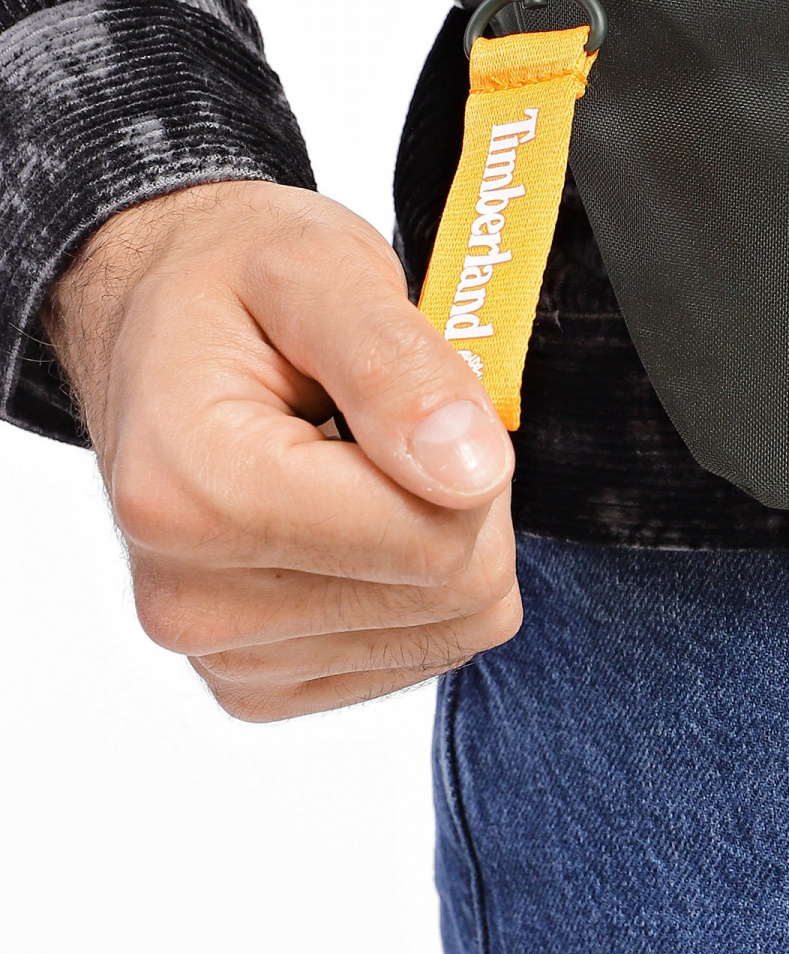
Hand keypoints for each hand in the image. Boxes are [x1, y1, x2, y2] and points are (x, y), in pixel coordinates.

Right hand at [46, 182, 519, 721]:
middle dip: (461, 494)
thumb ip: (397, 367)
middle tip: (388, 422)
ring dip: (440, 535)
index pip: (433, 536)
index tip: (408, 392)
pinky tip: (349, 520)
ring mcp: (223, 656)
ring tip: (358, 463)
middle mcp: (191, 600)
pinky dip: (413, 583)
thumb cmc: (229, 285)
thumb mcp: (319, 269)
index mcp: (192, 495)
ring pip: (450, 627)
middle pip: (452, 589)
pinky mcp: (260, 684)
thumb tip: (472, 471)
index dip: (467, 453)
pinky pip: (419, 655)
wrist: (151, 318)